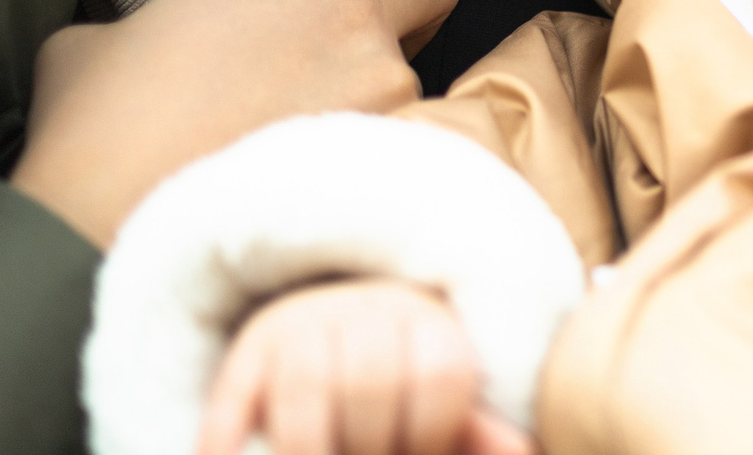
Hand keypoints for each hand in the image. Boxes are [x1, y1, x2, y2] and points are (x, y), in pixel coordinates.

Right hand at [13, 0, 457, 246]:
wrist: (106, 229)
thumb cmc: (96, 130)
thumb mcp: (103, 36)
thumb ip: (162, 17)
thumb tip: (152, 37)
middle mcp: (351, 11)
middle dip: (416, 6)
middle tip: (370, 44)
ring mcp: (383, 82)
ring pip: (424, 70)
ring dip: (389, 93)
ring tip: (325, 136)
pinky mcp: (394, 151)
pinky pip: (417, 138)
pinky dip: (387, 153)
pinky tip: (333, 182)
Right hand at [199, 278, 533, 454]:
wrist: (334, 314)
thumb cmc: (401, 379)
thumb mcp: (444, 399)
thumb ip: (475, 430)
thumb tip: (524, 452)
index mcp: (429, 323)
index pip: (441, 373)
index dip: (432, 433)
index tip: (417, 453)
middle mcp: (367, 312)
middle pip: (370, 379)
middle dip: (368, 444)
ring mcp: (302, 324)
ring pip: (304, 383)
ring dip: (306, 447)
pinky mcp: (248, 347)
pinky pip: (234, 389)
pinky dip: (227, 433)